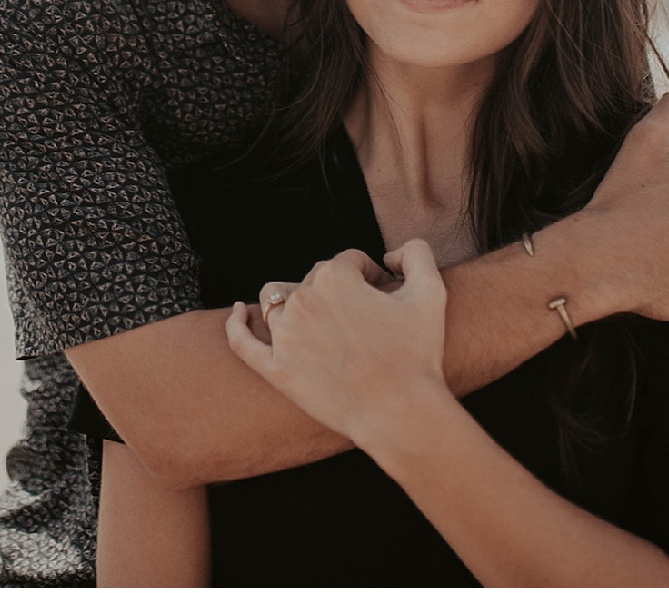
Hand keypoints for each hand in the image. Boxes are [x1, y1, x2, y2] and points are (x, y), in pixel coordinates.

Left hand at [226, 242, 454, 451]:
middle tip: (363, 319)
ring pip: (276, 301)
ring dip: (296, 301)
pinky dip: (237, 322)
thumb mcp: (431, 292)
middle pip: (314, 280)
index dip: (370, 276)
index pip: (348, 262)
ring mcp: (283, 337)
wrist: (400, 413)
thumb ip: (415, 254)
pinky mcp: (274, 370)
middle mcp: (302, 301)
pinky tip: (238, 311)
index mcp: (334, 278)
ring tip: (318, 318)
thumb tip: (388, 256)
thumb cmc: (418, 354)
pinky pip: (242, 341)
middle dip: (338, 291)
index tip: (385, 295)